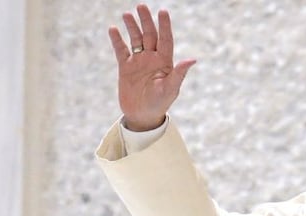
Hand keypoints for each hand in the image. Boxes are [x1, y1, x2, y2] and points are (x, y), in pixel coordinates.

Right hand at [107, 4, 196, 130]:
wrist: (143, 116)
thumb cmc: (160, 104)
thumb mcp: (170, 89)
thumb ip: (179, 73)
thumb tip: (192, 59)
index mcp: (165, 62)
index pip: (166, 39)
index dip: (165, 26)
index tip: (163, 11)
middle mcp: (152, 58)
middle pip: (150, 35)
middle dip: (146, 21)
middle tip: (141, 6)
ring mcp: (138, 61)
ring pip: (135, 39)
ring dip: (132, 27)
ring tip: (127, 14)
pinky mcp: (125, 67)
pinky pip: (121, 50)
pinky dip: (117, 40)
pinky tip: (113, 30)